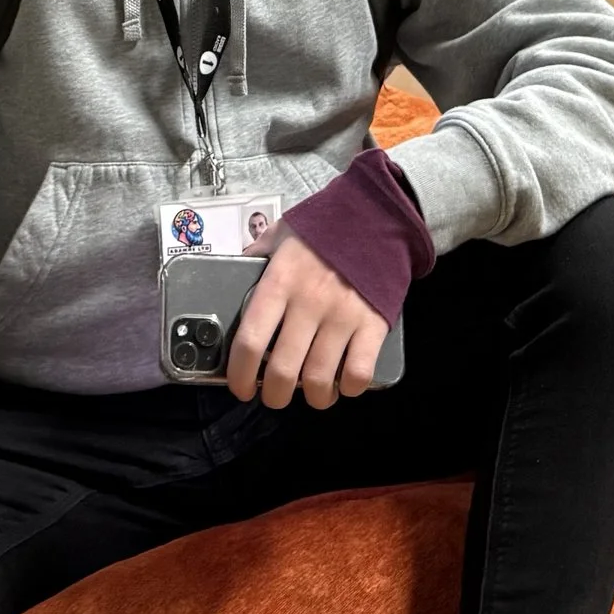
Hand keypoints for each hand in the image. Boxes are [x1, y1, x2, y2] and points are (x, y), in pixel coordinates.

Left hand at [228, 227, 389, 408]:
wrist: (378, 216)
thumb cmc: (326, 229)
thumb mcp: (283, 233)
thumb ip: (259, 253)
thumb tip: (235, 267)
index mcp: (280, 282)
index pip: (249, 341)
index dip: (240, 375)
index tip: (242, 387)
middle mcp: (308, 303)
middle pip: (282, 370)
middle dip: (274, 395)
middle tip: (275, 395)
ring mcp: (343, 316)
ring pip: (319, 379)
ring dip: (312, 397)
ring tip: (312, 394)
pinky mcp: (373, 324)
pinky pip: (358, 373)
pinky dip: (348, 388)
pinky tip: (342, 383)